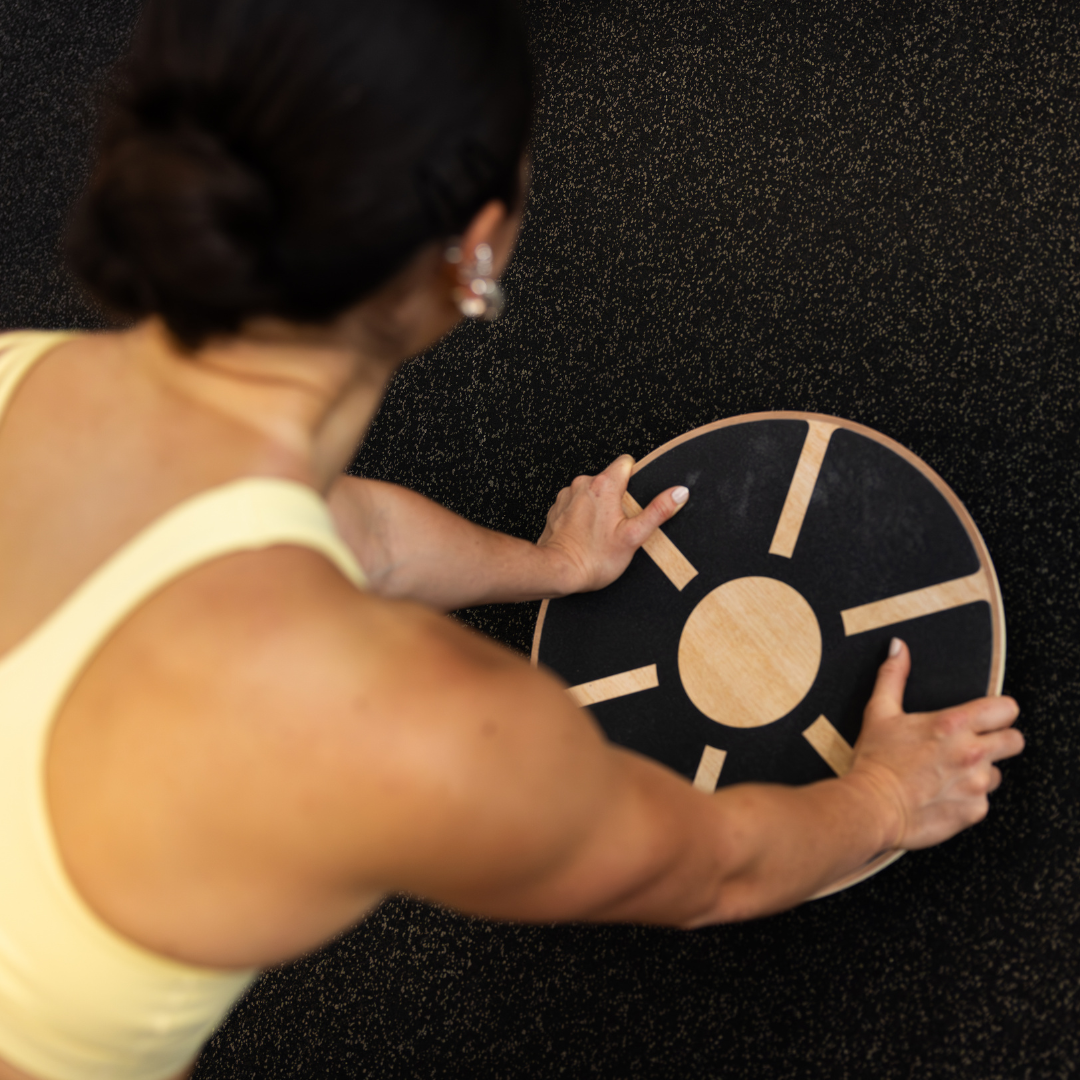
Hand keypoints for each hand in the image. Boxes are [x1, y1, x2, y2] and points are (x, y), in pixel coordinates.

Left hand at [537, 455, 688, 594]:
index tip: (636, 497)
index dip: (635, 477)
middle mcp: (582, 485)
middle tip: (620, 522)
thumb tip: (679, 493)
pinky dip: (583, 514)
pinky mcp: (558, 509)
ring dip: (600, 506)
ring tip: (602, 531)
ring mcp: (567, 496)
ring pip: (593, 492)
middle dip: (618, 496)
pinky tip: (587, 533)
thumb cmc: (593, 558)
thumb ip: (658, 511)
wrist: (558, 571)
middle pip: (610, 479)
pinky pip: (577, 503)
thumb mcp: (634, 536)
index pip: (626, 461)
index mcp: (603, 486)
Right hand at [848, 639, 1022, 850]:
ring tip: (950, 771)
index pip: (1006, 709)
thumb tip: (898, 649)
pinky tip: (944, 792)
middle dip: (1000, 739)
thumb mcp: (880, 712)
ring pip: (998, 772)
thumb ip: (893, 676)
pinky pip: (983, 800)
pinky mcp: (974, 810)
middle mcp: (971, 753)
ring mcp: (976, 784)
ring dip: (980, 770)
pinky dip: (968, 796)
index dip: (999, 711)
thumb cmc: (876, 762)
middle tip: (975, 743)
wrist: (872, 806)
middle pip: (1015, 740)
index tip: (987, 716)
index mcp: (953, 725)